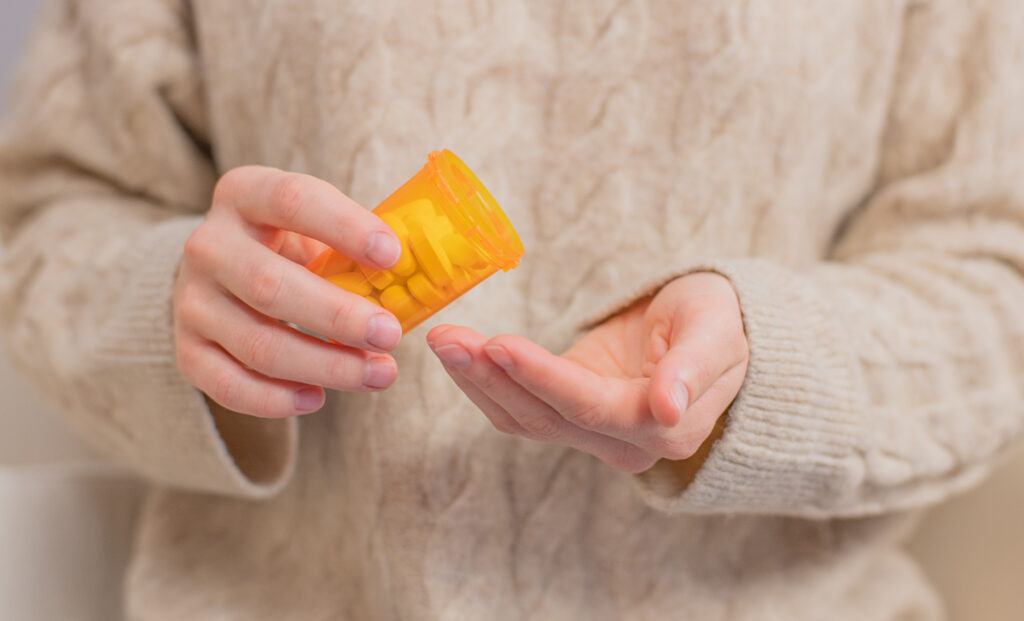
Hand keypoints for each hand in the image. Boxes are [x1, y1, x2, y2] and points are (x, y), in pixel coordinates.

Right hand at [174, 166, 403, 417]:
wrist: (220, 273)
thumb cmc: (291, 247)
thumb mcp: (317, 226)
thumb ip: (358, 244)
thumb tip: (423, 273)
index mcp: (245, 193)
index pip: (292, 199)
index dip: (344, 227)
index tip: (393, 255)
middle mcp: (208, 245)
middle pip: (271, 285)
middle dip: (338, 316)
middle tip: (392, 335)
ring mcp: (190, 300)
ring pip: (257, 343)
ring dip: (325, 366)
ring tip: (379, 374)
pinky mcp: (186, 350)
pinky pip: (228, 385)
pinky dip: (275, 400)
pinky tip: (318, 399)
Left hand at [427, 272, 747, 473]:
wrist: (711, 329)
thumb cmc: (719, 321)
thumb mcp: (717, 330)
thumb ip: (694, 368)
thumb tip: (668, 408)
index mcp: (666, 426)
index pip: (592, 406)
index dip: (542, 378)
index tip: (498, 345)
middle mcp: (627, 444)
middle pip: (546, 417)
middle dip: (493, 376)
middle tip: (448, 336)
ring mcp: (594, 435)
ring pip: (524, 419)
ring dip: (478, 381)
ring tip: (443, 339)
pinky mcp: (569, 416)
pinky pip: (519, 410)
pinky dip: (485, 384)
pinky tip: (458, 353)